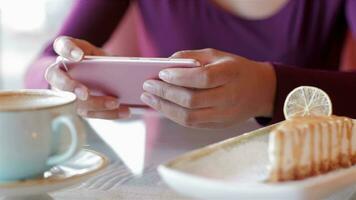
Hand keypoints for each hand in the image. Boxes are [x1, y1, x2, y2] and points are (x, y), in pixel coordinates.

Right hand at [45, 36, 129, 118]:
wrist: (107, 76)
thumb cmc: (104, 63)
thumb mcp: (107, 56)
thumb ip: (109, 59)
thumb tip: (124, 67)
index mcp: (69, 52)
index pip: (61, 45)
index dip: (67, 50)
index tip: (79, 56)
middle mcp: (62, 72)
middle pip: (55, 78)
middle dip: (69, 86)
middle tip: (85, 94)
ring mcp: (66, 91)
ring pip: (73, 100)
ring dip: (95, 104)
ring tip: (116, 103)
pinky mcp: (78, 107)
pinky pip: (90, 112)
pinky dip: (108, 113)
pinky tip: (124, 111)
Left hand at [141, 48, 275, 128]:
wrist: (260, 91)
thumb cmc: (235, 69)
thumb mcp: (218, 55)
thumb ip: (192, 57)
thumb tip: (165, 63)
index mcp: (232, 74)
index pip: (203, 79)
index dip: (180, 77)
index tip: (161, 73)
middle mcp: (230, 97)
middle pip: (192, 101)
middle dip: (165, 93)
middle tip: (147, 85)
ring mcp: (225, 115)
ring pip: (189, 117)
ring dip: (164, 108)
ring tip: (148, 97)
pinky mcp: (219, 125)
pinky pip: (192, 123)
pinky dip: (173, 115)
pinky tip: (162, 105)